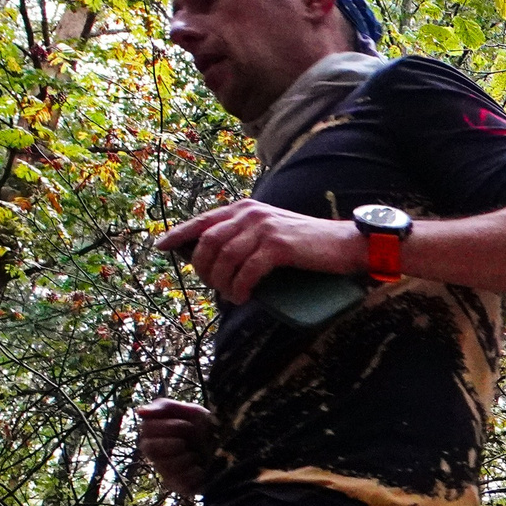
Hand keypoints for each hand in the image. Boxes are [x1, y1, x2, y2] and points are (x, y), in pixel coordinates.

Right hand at [134, 399, 215, 494]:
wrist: (235, 449)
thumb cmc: (211, 429)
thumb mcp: (192, 412)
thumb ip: (166, 408)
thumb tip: (139, 411)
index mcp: (157, 435)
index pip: (146, 430)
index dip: (167, 427)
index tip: (188, 424)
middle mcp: (158, 455)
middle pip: (149, 448)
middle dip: (173, 442)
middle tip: (187, 442)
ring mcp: (168, 472)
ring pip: (164, 466)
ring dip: (185, 457)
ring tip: (197, 456)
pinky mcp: (180, 487)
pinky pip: (178, 482)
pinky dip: (194, 473)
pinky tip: (202, 470)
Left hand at [156, 200, 363, 303]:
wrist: (344, 244)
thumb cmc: (308, 244)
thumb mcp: (272, 232)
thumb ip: (246, 237)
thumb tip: (218, 262)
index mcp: (245, 208)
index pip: (202, 220)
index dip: (179, 234)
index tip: (161, 246)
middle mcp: (250, 213)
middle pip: (208, 243)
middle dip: (204, 270)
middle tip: (214, 288)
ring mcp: (263, 228)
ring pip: (224, 259)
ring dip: (222, 283)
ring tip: (231, 297)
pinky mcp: (277, 246)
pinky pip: (246, 271)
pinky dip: (240, 287)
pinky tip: (242, 297)